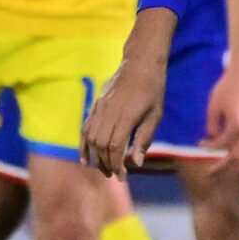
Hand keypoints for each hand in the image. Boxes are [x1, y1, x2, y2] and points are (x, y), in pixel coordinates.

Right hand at [83, 45, 170, 178]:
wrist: (140, 63)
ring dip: (95, 157)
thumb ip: (144, 139)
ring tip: (103, 169)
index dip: (116, 164)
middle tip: (114, 175)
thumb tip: (136, 163)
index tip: (122, 176)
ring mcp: (100, 108)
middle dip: (105, 164)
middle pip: (100, 145)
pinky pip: (85, 128)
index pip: (114, 147)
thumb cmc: (153, 90)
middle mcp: (109, 112)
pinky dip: (83, 144)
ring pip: (91, 138)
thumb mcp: (155, 115)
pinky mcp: (96, 105)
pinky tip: (84, 159)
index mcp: (126, 116)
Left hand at [203, 62, 238, 173]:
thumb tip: (212, 139)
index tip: (200, 145)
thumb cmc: (227, 88)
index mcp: (237, 127)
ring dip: (238, 165)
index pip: (222, 145)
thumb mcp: (214, 107)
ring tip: (228, 171)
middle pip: (237, 156)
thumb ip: (212, 126)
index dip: (210, 148)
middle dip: (224, 166)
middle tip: (212, 171)